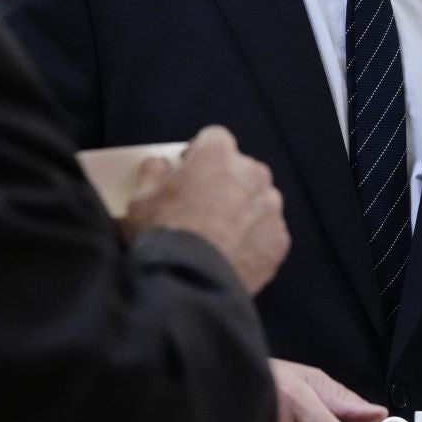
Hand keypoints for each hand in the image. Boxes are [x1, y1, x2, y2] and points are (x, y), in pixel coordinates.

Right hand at [124, 125, 287, 293]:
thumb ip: (154, 172)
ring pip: (259, 200)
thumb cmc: (164, 233)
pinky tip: (234, 256)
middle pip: (241, 169)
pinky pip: (268, 232)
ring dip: (244, 210)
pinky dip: (255, 240)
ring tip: (220, 236)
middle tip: (202, 207)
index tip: (187, 171)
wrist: (191, 282)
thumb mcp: (141, 198)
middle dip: (225, 181)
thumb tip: (161, 165)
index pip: (214, 139)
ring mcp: (271, 207)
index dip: (199, 154)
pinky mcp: (281, 239)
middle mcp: (253, 174)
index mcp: (218, 155)